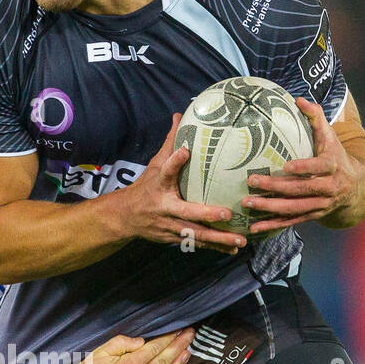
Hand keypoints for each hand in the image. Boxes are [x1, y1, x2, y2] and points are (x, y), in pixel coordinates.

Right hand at [107, 116, 246, 252]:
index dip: (174, 161)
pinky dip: (215, 246)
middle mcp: (165, 208)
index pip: (166, 171)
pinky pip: (198, 243)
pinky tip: (233, 248)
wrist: (125, 217)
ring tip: (239, 240)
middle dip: (207, 215)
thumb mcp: (155, 164)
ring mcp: (170, 226)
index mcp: (159, 186)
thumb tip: (179, 115)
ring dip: (218, 238)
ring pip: (196, 234)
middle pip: (187, 213)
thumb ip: (170, 143)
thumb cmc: (146, 187)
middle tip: (227, 214)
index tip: (184, 150)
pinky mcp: (175, 238)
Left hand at [242, 98, 357, 233]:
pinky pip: (291, 222)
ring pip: (294, 208)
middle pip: (300, 189)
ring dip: (270, 208)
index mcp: (333, 166)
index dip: (304, 168)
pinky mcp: (313, 216)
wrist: (357, 187)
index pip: (319, 167)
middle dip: (276, 187)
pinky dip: (273, 225)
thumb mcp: (330, 136)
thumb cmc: (336, 155)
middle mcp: (328, 188)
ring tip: (247, 203)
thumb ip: (316, 117)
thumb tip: (298, 99)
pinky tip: (254, 227)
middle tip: (253, 181)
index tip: (286, 165)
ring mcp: (320, 205)